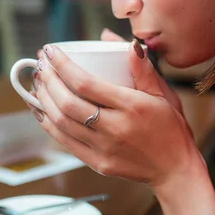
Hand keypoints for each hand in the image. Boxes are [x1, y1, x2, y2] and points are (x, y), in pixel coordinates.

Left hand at [32, 39, 203, 187]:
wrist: (175, 170)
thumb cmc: (171, 129)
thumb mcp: (164, 94)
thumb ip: (143, 68)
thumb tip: (127, 44)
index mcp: (132, 106)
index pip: (85, 83)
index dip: (62, 65)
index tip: (51, 51)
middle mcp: (115, 128)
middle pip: (67, 102)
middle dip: (48, 79)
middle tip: (41, 64)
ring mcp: (104, 148)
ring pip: (61, 122)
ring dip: (43, 100)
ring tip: (38, 82)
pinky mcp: (98, 163)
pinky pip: (65, 142)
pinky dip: (48, 124)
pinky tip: (41, 110)